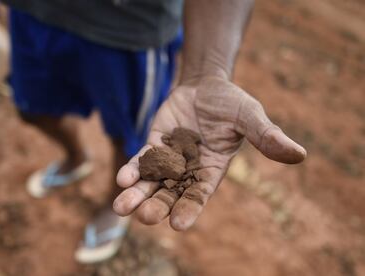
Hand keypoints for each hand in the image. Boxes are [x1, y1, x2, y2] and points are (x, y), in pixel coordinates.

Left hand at [113, 76, 305, 230]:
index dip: (189, 209)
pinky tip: (122, 179)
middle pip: (170, 194)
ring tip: (122, 206)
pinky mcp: (155, 145)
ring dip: (137, 195)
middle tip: (144, 217)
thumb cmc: (231, 102)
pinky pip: (142, 162)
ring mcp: (169, 159)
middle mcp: (189, 170)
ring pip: (151, 183)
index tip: (177, 224)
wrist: (206, 85)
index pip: (200, 195)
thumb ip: (267, 136)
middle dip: (157, 206)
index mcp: (212, 170)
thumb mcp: (250, 116)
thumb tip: (300, 154)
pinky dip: (133, 171)